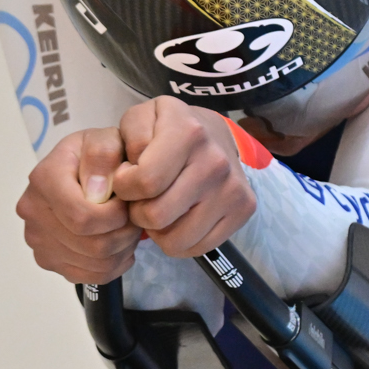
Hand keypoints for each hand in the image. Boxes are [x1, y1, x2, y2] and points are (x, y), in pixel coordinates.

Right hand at [14, 126, 142, 282]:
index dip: (116, 217)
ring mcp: (38, 240)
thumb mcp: (106, 139)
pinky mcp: (49, 260)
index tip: (126, 202)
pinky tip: (118, 244)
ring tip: (127, 228)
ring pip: (93, 264)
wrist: (82, 169)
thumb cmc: (97, 156)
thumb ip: (103, 156)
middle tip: (134, 218)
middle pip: (90, 245)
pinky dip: (113, 265)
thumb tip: (96, 192)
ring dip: (121, 250)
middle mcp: (33, 211)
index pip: (82, 217)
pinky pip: (89, 277)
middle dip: (124, 234)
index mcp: (44, 179)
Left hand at [113, 97, 256, 256]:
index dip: (124, 187)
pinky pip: (197, 249)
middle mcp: (216, 161)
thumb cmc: (166, 130)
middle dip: (138, 212)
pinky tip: (178, 218)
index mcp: (187, 132)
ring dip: (157, 231)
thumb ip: (123, 141)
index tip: (128, 179)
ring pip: (176, 240)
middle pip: (157, 216)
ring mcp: (233, 188)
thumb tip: (126, 178)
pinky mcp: (244, 209)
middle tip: (142, 198)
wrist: (215, 134)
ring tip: (159, 207)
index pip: (145, 182)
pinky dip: (180, 241)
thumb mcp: (138, 119)